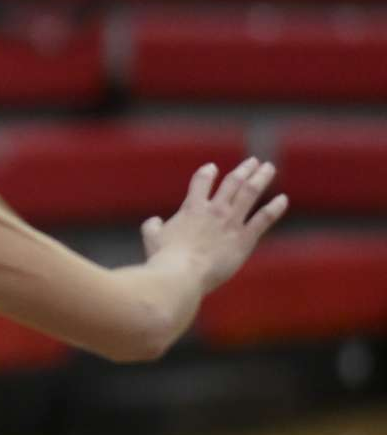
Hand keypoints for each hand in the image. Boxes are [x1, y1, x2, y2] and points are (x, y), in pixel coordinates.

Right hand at [141, 157, 286, 295]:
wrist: (182, 273)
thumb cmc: (164, 258)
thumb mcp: (152, 237)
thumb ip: (153, 226)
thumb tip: (155, 221)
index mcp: (191, 208)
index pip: (201, 182)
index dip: (207, 173)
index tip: (213, 167)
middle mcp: (213, 210)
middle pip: (232, 183)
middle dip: (244, 170)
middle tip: (253, 161)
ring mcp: (231, 222)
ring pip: (249, 193)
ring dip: (260, 179)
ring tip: (268, 168)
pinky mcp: (244, 239)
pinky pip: (263, 218)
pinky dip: (274, 208)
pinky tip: (283, 199)